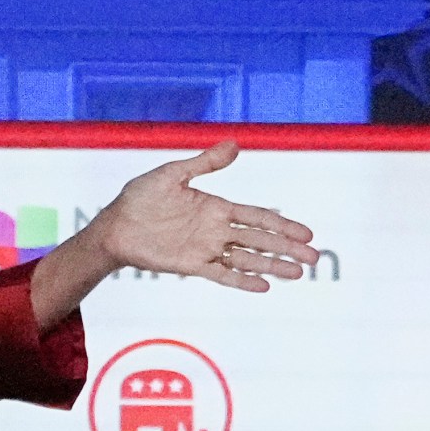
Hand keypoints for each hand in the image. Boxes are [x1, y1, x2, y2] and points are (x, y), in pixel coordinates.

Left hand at [29, 141, 319, 329]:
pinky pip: (223, 275)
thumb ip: (205, 164)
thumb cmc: (140, 197)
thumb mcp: (173, 174)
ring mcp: (207, 249)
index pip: (258, 216)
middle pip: (260, 240)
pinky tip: (264, 286)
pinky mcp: (192, 265)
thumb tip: (236, 144)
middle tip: (315, 258)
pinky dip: (243, 281)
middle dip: (288, 249)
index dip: (283, 225)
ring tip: (298, 274)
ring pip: (248, 260)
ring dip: (273, 266)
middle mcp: (217, 230)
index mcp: (216, 207)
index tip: (307, 233)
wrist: (115, 226)